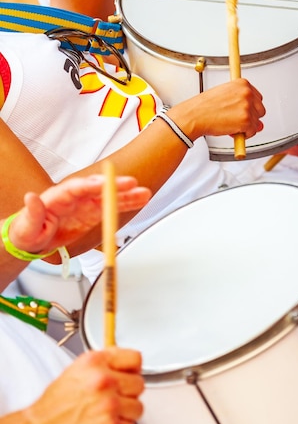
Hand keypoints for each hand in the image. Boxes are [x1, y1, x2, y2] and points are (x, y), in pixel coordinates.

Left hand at [7, 175, 151, 256]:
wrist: (33, 240)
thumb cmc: (27, 230)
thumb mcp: (26, 226)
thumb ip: (32, 213)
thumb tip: (31, 197)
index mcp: (58, 196)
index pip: (78, 187)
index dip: (93, 185)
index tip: (106, 184)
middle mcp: (75, 196)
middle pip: (98, 188)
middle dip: (115, 186)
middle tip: (133, 183)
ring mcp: (85, 204)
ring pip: (109, 196)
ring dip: (127, 195)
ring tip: (144, 193)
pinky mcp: (93, 213)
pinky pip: (112, 207)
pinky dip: (127, 204)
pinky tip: (141, 200)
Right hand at [24, 348, 143, 423]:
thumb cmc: (56, 403)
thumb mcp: (78, 370)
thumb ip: (104, 365)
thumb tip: (127, 367)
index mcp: (96, 361)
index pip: (135, 358)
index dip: (134, 369)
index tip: (131, 375)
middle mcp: (104, 379)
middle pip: (139, 384)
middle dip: (129, 393)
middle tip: (116, 398)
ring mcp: (109, 403)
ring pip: (138, 407)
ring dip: (126, 414)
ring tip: (109, 414)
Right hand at [169, 78, 265, 140]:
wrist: (194, 115)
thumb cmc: (205, 106)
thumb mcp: (225, 98)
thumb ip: (242, 105)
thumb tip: (259, 121)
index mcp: (242, 84)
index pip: (258, 97)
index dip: (249, 107)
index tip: (241, 111)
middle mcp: (247, 93)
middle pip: (260, 110)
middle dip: (250, 117)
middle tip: (235, 119)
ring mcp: (247, 107)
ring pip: (257, 123)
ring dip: (246, 127)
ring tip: (230, 124)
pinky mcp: (246, 120)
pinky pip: (252, 132)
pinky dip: (244, 135)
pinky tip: (232, 130)